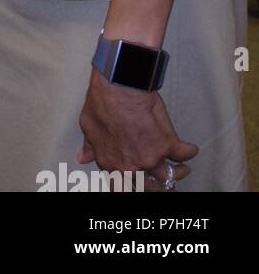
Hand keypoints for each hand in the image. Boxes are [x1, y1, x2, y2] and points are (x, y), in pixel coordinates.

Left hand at [78, 68, 196, 190]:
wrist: (118, 85)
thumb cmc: (102, 101)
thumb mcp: (88, 124)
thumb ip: (90, 146)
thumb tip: (84, 158)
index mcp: (111, 162)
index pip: (120, 187)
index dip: (130, 187)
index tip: (137, 186)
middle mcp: (132, 165)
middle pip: (149, 187)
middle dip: (159, 188)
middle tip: (166, 186)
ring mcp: (151, 157)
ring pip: (169, 176)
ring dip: (178, 173)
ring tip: (182, 169)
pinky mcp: (167, 144)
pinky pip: (184, 154)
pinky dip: (189, 151)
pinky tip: (190, 149)